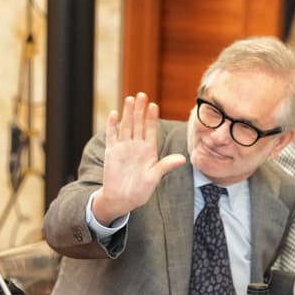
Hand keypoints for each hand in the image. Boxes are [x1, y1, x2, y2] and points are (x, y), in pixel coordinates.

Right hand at [91, 93, 185, 224]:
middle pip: (138, 123)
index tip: (154, 105)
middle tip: (142, 94)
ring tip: (130, 99)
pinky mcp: (112, 152)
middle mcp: (136, 146)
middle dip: (140, 109)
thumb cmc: (140, 190)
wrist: (122, 200)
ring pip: (126, 126)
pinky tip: (114, 114)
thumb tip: (182, 158)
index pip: (151, 129)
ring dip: (128, 113)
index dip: (152, 117)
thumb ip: (166, 165)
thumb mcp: (155, 177)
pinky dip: (112, 125)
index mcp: (148, 150)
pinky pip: (112, 136)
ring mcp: (123, 147)